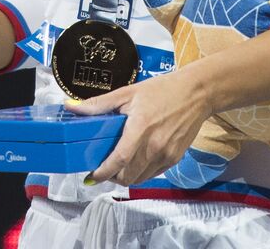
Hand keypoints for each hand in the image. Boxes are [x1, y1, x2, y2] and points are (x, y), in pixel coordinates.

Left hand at [67, 69, 211, 185]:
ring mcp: (166, 153)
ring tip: (120, 166)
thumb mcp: (129, 92)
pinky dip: (142, 173)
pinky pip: (154, 174)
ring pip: (140, 178)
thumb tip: (71, 106)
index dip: (102, 173)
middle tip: (105, 169)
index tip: (92, 176)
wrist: (198, 92)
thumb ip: (99, 104)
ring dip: (127, 177)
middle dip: (112, 177)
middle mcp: (154, 145)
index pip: (117, 161)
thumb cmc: (165, 90)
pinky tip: (138, 161)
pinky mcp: (175, 157)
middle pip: (127, 176)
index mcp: (140, 128)